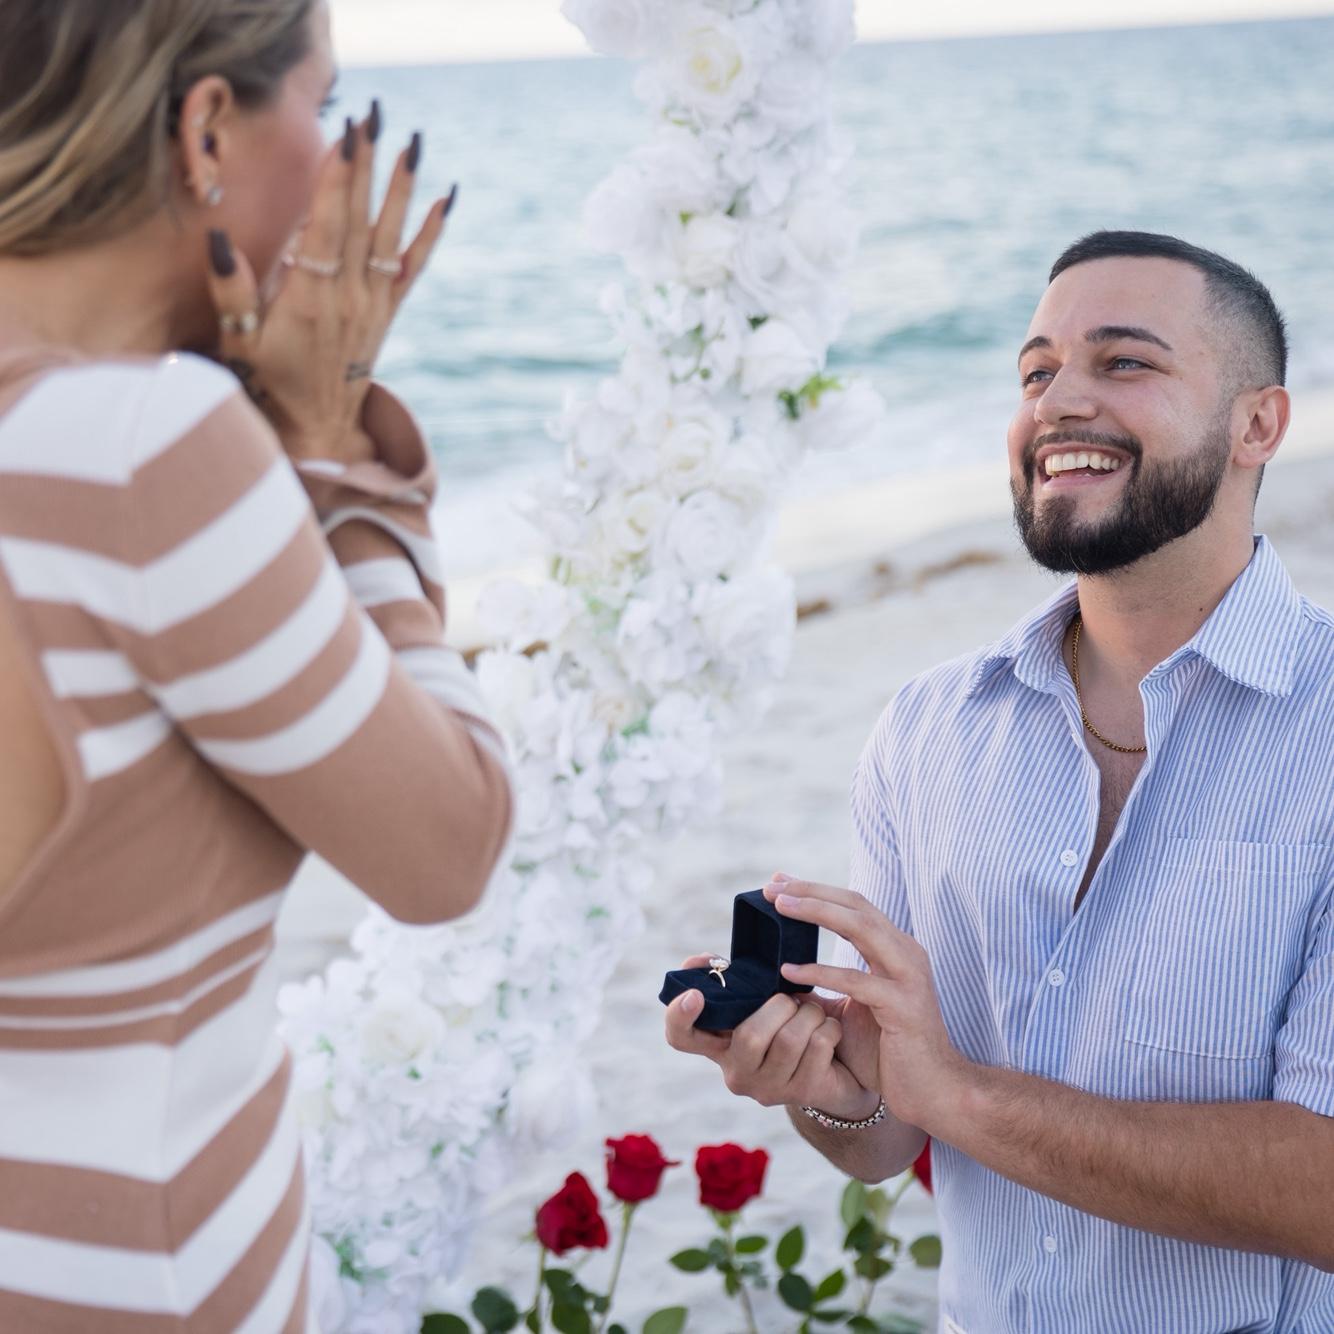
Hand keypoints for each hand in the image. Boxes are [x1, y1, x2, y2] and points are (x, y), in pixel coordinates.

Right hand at [204, 106, 453, 461]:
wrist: (318, 430)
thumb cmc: (268, 384)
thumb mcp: (237, 344)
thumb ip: (230, 291)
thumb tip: (220, 238)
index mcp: (310, 300)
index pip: (327, 228)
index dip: (337, 182)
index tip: (346, 138)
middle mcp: (349, 298)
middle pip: (359, 220)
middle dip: (367, 166)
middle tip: (374, 116)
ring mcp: (373, 305)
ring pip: (389, 236)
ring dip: (401, 188)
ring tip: (413, 142)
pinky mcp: (387, 313)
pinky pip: (413, 267)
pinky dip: (429, 233)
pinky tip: (444, 200)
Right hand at [663, 952, 881, 1120]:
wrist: (844, 1065)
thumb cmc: (793, 1022)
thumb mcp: (763, 1001)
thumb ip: (736, 983)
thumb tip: (708, 961)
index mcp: (719, 1044)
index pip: (681, 1036)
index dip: (680, 1016)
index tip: (695, 994)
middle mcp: (737, 1072)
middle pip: (749, 1036)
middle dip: (780, 1006)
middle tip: (794, 1000)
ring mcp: (768, 1088)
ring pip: (788, 1040)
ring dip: (809, 1014)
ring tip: (815, 1013)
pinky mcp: (802, 1093)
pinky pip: (818, 1047)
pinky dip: (829, 1028)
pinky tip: (830, 1032)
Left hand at [764, 876, 970, 1131]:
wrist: (934, 1093)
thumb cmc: (890, 1052)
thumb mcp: (853, 1009)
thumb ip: (827, 985)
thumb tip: (783, 970)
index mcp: (895, 949)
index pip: (854, 905)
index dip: (817, 890)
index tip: (779, 881)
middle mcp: (906, 953)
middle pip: (856, 905)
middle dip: (812, 891)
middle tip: (772, 886)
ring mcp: (908, 977)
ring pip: (861, 928)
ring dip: (817, 912)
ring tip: (780, 908)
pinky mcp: (903, 1006)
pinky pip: (856, 981)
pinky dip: (820, 972)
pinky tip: (788, 970)